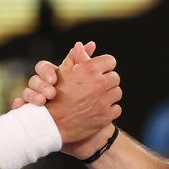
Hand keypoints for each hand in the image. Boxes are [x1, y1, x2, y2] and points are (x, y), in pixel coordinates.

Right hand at [12, 41, 94, 106]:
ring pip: (26, 93)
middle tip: (50, 94)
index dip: (46, 72)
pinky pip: (19, 107)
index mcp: (51, 76)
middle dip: (40, 86)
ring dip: (32, 96)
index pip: (43, 68)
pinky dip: (19, 105)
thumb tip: (91, 44)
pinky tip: (21, 106)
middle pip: (33, 80)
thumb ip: (84, 62)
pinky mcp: (28, 112)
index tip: (53, 80)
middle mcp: (40, 86)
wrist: (72, 122)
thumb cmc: (78, 96)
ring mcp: (33, 99)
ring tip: (42, 102)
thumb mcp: (82, 78)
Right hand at [13, 42, 116, 157]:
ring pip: (117, 92)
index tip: (98, 71)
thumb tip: (90, 44)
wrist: (51, 125)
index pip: (110, 61)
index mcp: (90, 69)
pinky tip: (97, 110)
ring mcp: (104, 101)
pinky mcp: (107, 116)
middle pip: (115, 77)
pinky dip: (109, 109)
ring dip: (109, 95)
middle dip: (107, 81)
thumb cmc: (54, 95)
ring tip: (96, 98)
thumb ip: (78, 57)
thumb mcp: (63, 73)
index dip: (104, 66)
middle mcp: (100, 84)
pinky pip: (117, 108)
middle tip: (96, 87)